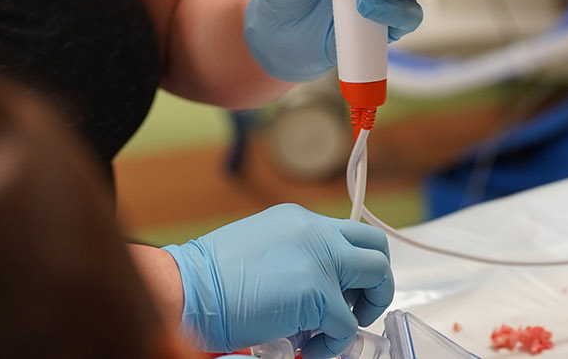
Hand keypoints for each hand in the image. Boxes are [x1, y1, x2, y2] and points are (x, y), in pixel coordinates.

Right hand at [162, 204, 393, 357]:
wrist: (189, 289)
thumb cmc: (211, 278)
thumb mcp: (261, 248)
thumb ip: (295, 256)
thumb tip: (317, 287)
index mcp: (300, 221)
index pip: (351, 234)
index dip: (356, 266)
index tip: (346, 290)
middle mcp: (316, 232)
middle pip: (376, 248)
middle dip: (377, 283)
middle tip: (356, 310)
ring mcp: (320, 260)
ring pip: (378, 278)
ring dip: (362, 312)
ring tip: (332, 334)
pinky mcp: (317, 294)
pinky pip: (346, 326)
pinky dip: (332, 346)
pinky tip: (308, 350)